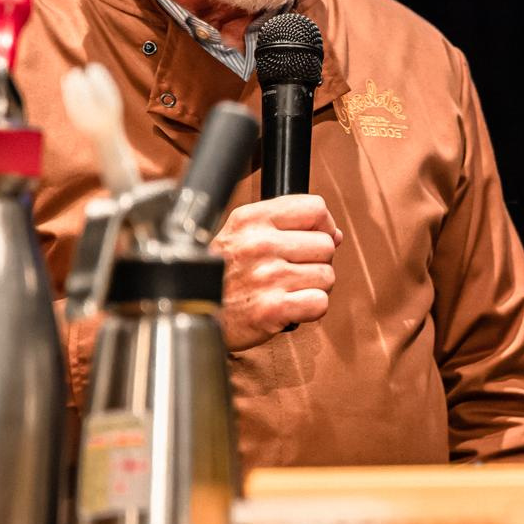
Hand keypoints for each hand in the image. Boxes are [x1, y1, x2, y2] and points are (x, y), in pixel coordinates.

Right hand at [210, 193, 342, 350]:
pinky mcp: (271, 309)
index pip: (315, 208)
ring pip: (327, 276)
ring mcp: (266, 276)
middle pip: (326, 245)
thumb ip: (286, 225)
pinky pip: (320, 303)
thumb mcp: (241, 233)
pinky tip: (289, 308)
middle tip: (291, 272)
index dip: (323, 225)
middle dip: (316, 261)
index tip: (312, 239)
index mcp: (251, 219)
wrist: (188, 314)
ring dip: (313, 287)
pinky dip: (310, 309)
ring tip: (286, 290)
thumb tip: (336, 234)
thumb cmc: (220, 274)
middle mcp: (259, 244)